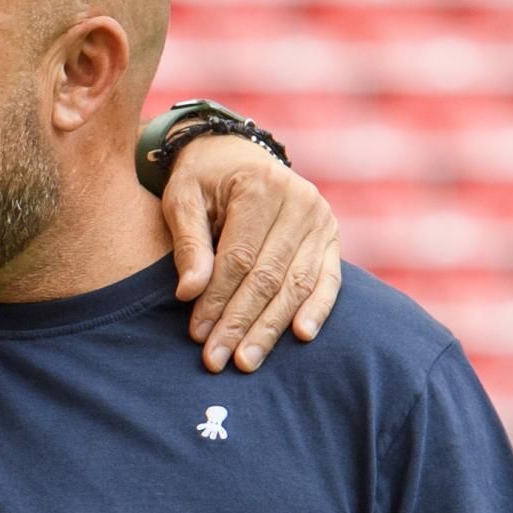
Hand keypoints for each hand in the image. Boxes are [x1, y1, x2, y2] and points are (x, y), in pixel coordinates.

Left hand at [162, 135, 340, 373]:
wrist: (233, 153)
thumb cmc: (201, 180)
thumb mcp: (182, 198)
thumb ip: (188, 244)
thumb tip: (190, 292)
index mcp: (260, 187)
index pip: (239, 258)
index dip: (217, 300)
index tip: (197, 334)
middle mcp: (299, 201)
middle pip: (269, 276)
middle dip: (241, 322)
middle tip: (218, 359)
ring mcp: (320, 219)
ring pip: (297, 283)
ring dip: (272, 326)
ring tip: (247, 359)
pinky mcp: (331, 236)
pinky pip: (327, 279)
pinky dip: (317, 309)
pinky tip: (302, 336)